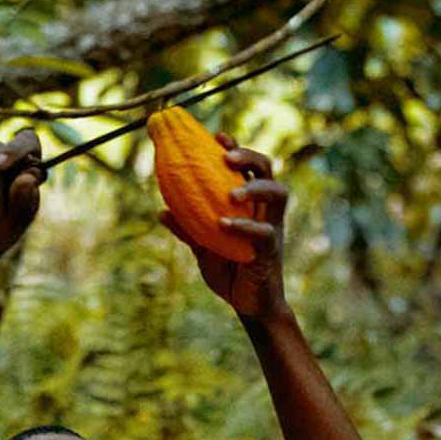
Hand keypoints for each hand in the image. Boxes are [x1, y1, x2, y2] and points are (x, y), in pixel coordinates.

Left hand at [162, 134, 289, 319]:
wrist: (248, 304)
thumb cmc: (229, 271)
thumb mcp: (203, 247)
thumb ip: (188, 228)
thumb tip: (162, 211)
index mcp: (250, 203)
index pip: (248, 167)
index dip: (236, 148)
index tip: (217, 136)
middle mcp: (264, 210)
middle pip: (268, 169)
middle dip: (249, 156)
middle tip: (226, 156)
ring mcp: (272, 227)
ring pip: (278, 194)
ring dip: (255, 187)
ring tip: (232, 192)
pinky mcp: (271, 249)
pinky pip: (264, 231)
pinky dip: (244, 225)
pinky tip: (223, 224)